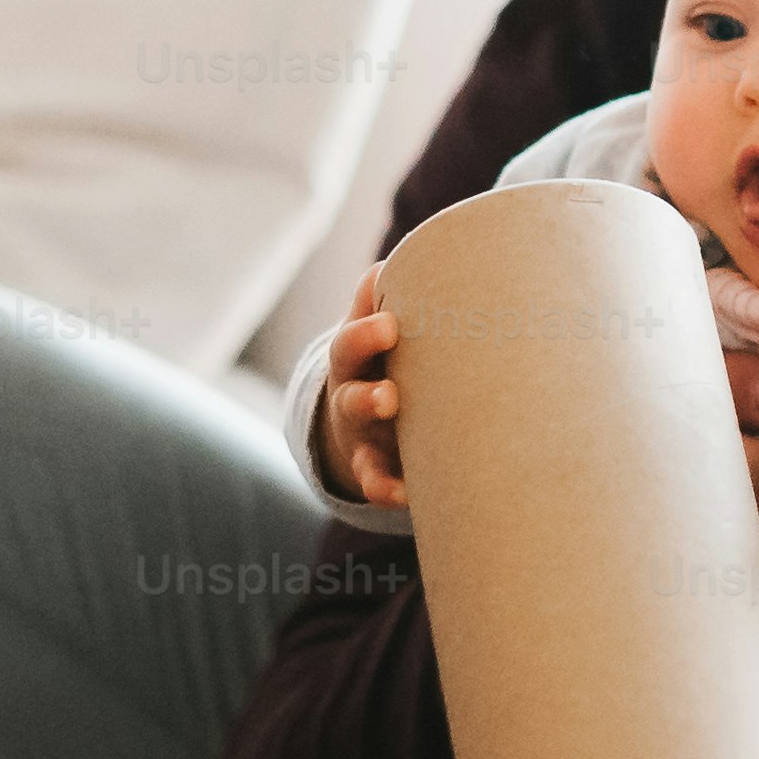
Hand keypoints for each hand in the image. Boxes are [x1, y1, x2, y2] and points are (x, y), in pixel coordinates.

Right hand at [316, 263, 407, 508]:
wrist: (364, 409)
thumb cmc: (385, 351)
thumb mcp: (380, 322)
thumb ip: (386, 293)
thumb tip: (395, 259)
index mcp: (355, 358)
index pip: (351, 345)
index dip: (365, 335)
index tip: (390, 325)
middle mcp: (353, 398)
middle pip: (351, 400)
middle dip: (367, 399)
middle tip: (389, 396)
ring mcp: (364, 438)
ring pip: (362, 450)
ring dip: (376, 460)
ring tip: (397, 476)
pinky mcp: (379, 469)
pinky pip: (379, 484)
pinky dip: (389, 492)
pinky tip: (407, 498)